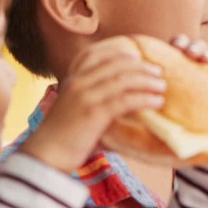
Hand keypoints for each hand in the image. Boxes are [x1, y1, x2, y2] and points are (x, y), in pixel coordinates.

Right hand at [20, 39, 164, 172]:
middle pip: (115, 65)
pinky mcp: (94, 113)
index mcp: (72, 80)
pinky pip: (125, 100)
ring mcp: (85, 96)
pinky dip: (144, 99)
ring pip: (123, 80)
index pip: (94, 55)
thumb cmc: (63, 137)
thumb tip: (123, 105)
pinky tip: (157, 102)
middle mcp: (78, 83)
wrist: (45, 155)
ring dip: (147, 81)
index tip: (136, 54)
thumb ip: (95, 102)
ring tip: (162, 86)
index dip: (117, 52)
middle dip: (140, 66)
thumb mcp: (75, 110)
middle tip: (158, 71)